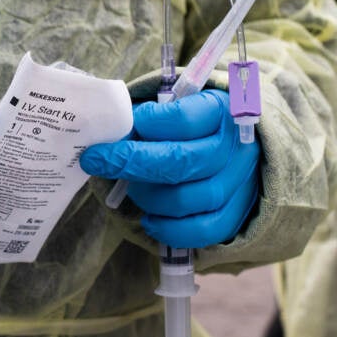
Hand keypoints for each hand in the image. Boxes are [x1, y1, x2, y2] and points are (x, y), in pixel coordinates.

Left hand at [80, 89, 259, 247]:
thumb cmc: (193, 125)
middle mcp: (235, 147)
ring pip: (187, 199)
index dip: (145, 124)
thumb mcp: (178, 106)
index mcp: (221, 111)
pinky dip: (169, 229)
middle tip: (96, 160)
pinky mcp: (238, 214)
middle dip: (131, 163)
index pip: (182, 119)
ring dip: (148, 197)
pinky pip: (202, 230)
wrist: (234, 147)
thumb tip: (111, 134)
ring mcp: (240, 183)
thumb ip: (150, 118)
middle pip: (180, 162)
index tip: (118, 129)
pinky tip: (149, 220)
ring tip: (133, 189)